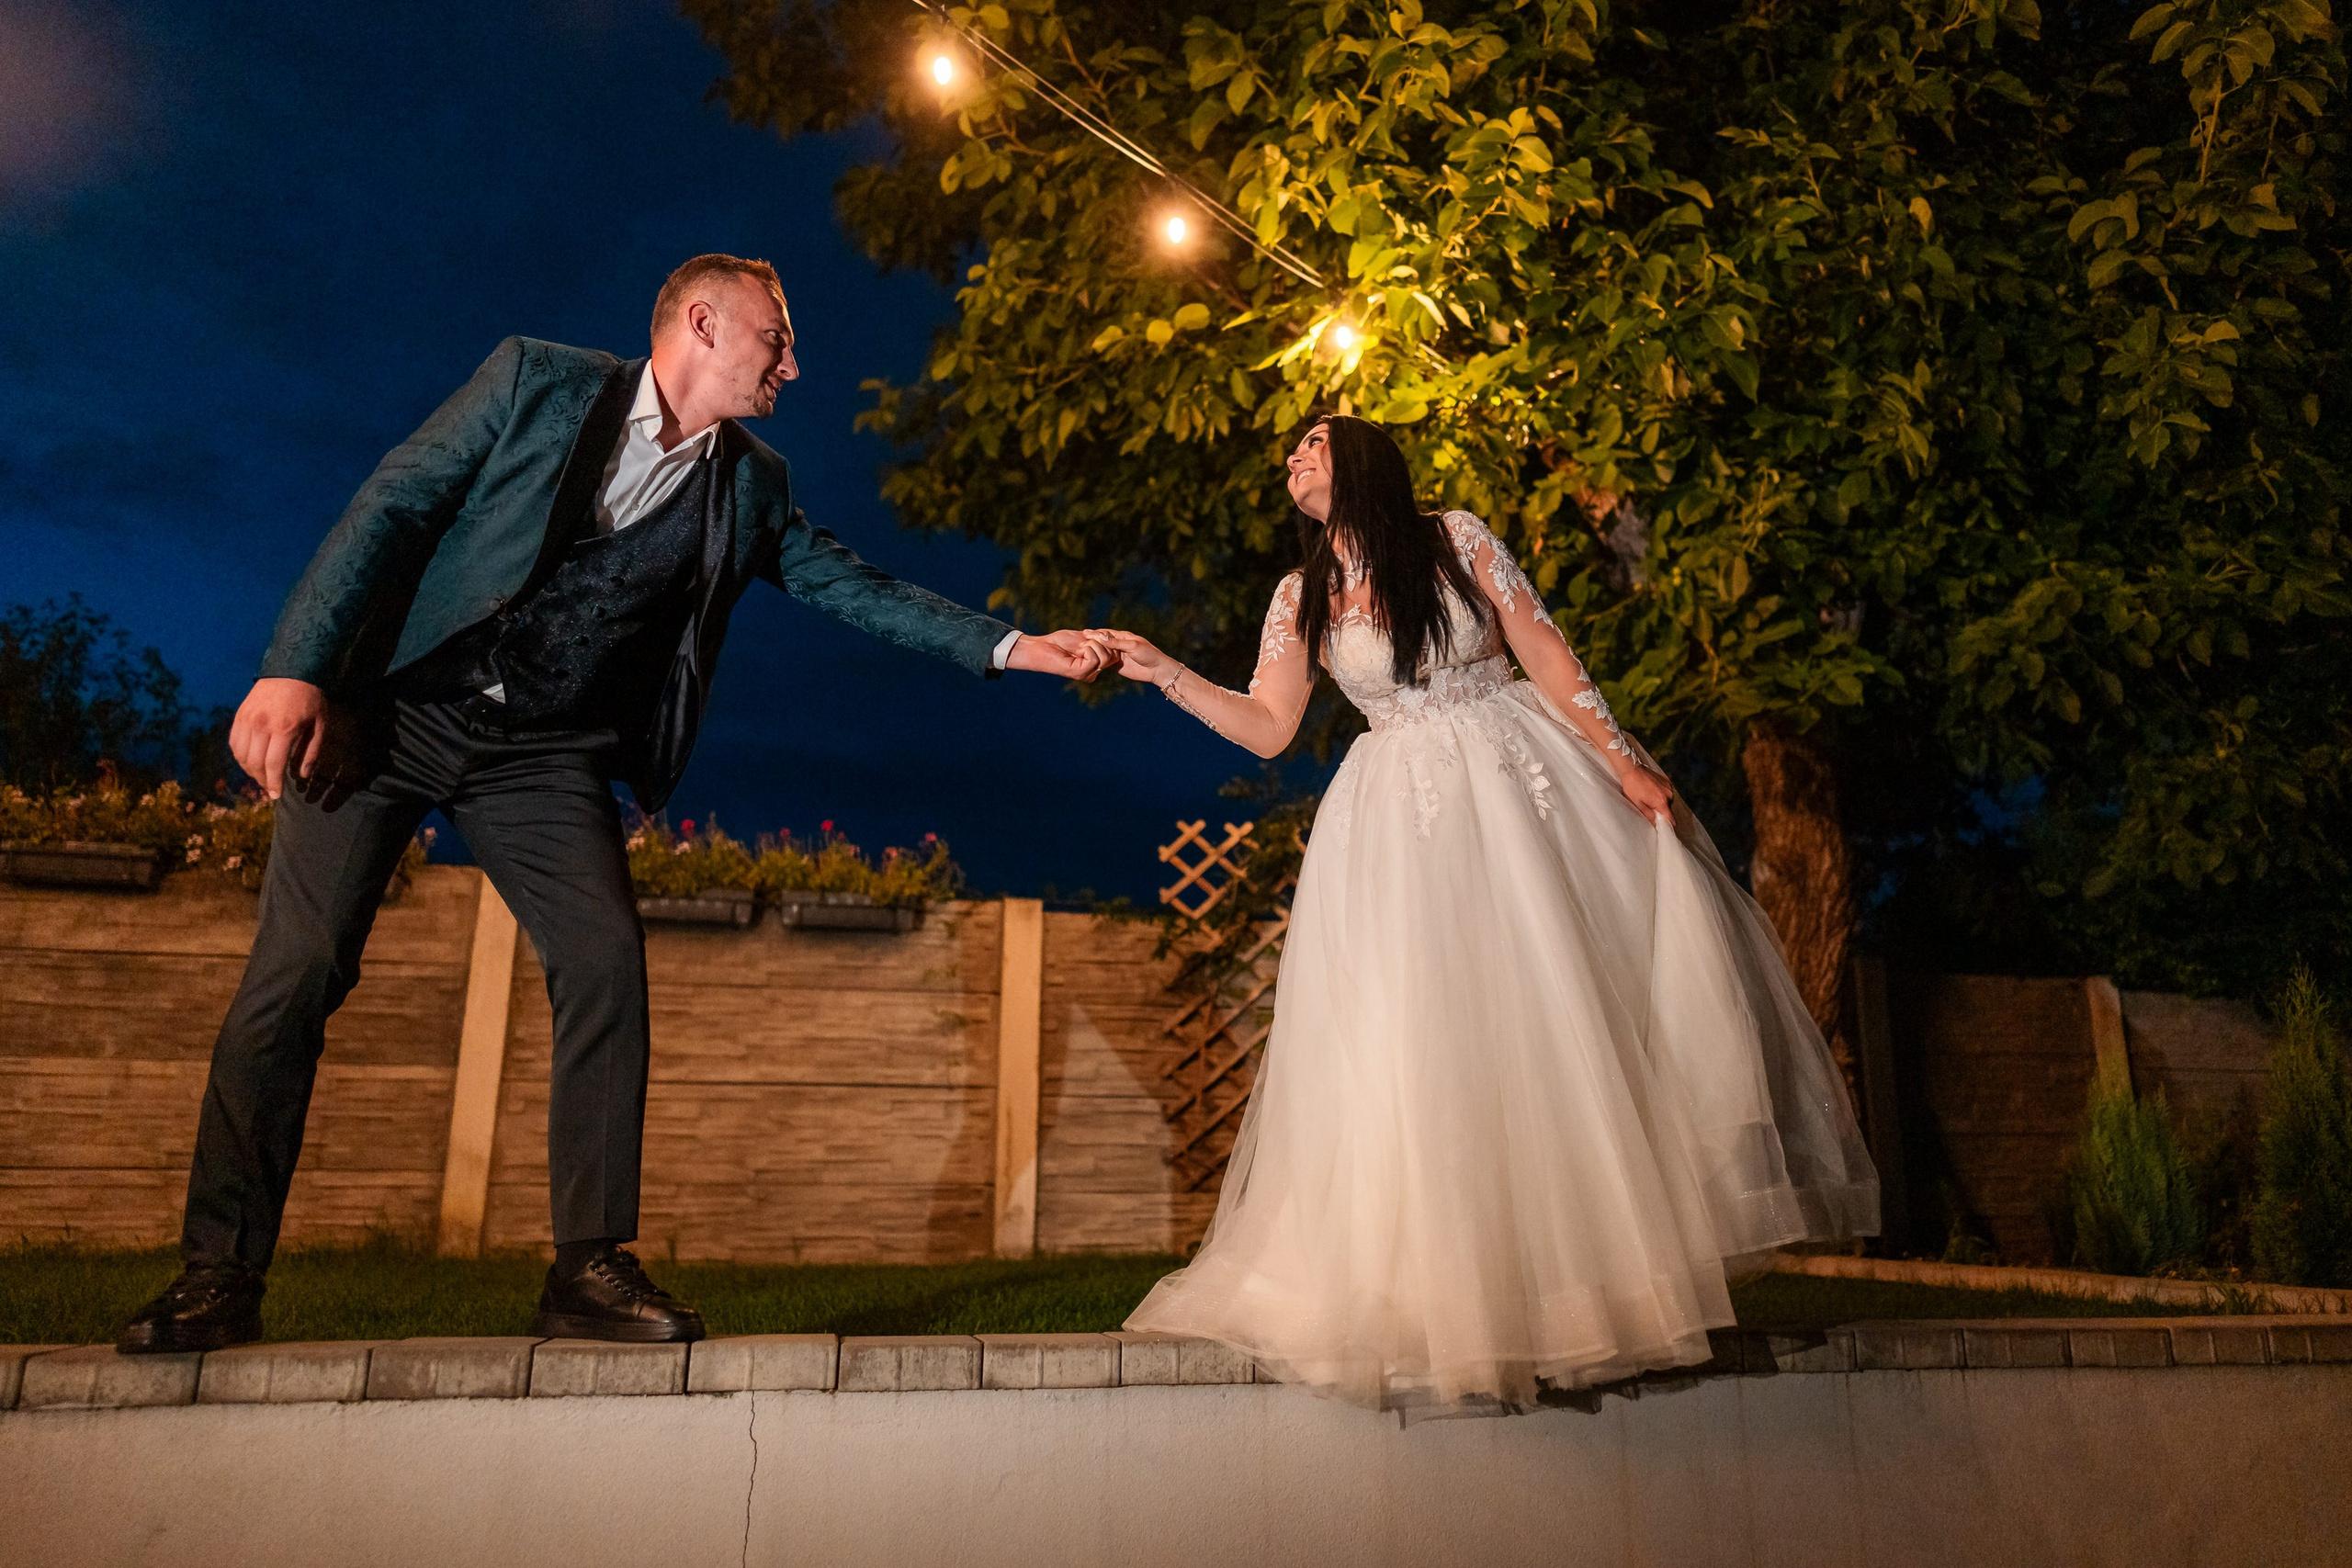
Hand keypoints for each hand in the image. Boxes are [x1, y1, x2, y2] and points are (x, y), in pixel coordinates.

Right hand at [229, 678, 328, 800]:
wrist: (290, 670)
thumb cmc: (310, 698)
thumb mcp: (320, 724)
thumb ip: (311, 751)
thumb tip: (303, 776)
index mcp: (283, 728)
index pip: (273, 764)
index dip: (273, 783)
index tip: (275, 795)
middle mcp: (261, 725)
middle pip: (254, 763)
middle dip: (261, 780)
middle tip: (269, 789)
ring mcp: (247, 720)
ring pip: (241, 754)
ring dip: (249, 770)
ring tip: (260, 777)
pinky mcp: (239, 715)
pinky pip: (233, 742)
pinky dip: (239, 756)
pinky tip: (249, 761)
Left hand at [1005, 628, 1114, 681]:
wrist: (1041, 647)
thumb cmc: (1059, 642)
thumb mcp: (1084, 639)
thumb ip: (1099, 642)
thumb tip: (1115, 643)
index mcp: (1094, 665)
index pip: (1113, 653)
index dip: (1104, 640)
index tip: (1088, 637)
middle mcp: (1093, 672)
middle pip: (1111, 655)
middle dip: (1099, 641)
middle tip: (1082, 642)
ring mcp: (1088, 674)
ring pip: (1105, 656)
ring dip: (1092, 644)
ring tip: (1078, 646)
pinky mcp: (1080, 674)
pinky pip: (1094, 658)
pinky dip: (1086, 648)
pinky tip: (1076, 651)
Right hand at [1084, 629, 1177, 685]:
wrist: (1156, 670)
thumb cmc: (1148, 655)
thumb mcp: (1132, 647)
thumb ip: (1116, 643)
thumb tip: (1101, 636)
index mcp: (1123, 637)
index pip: (1105, 633)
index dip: (1094, 633)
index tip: (1083, 634)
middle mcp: (1118, 644)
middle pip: (1101, 642)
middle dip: (1090, 641)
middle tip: (1077, 642)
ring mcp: (1117, 655)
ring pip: (1101, 651)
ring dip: (1092, 651)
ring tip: (1079, 651)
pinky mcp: (1116, 665)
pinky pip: (1104, 661)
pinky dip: (1096, 660)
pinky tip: (1087, 661)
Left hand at [1617, 764, 1674, 827]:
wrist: (1631, 769)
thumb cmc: (1632, 787)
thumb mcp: (1638, 804)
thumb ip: (1649, 816)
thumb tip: (1656, 825)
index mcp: (1662, 801)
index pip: (1671, 819)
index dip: (1666, 824)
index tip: (1661, 826)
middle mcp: (1669, 794)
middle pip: (1669, 810)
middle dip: (1660, 811)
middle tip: (1648, 807)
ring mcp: (1669, 787)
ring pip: (1668, 801)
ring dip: (1660, 802)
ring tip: (1648, 797)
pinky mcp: (1667, 781)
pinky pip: (1667, 792)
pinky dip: (1661, 794)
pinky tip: (1650, 790)